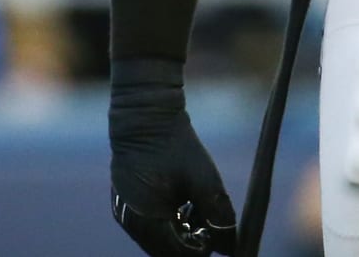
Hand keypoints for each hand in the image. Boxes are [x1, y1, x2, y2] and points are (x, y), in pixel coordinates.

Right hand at [110, 59, 237, 255]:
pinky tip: (185, 203)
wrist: (145, 116)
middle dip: (192, 241)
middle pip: (167, 251)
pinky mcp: (127, 204)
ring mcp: (126, 214)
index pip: (178, 254)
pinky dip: (170, 221)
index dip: (202, 247)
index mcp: (147, 221)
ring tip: (198, 208)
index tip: (217, 233)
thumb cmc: (175, 145)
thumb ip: (218, 214)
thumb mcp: (203, 179)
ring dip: (182, 231)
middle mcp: (131, 223)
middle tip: (210, 222)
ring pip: (160, 239)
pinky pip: (151, 224)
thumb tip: (232, 246)